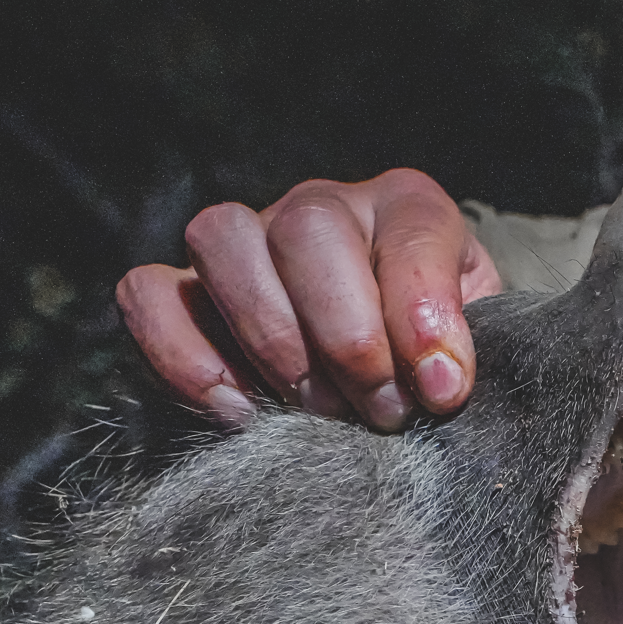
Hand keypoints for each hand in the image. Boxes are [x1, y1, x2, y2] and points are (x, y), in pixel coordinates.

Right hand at [116, 169, 502, 429]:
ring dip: (271, 339)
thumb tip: (441, 384)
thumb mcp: (473, 358)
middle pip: (307, 228)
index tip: (442, 390)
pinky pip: (150, 293)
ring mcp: (246, 245)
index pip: (411, 229)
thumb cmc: (437, 372)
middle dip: (347, 336)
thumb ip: (468, 357)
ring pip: (222, 238)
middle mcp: (321, 210)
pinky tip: (239, 411)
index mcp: (407, 210)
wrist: (387, 394)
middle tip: (381, 412)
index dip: (422, 310)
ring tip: (316, 414)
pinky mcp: (184, 293)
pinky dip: (183, 353)